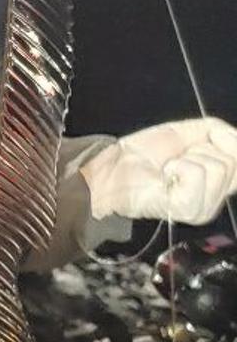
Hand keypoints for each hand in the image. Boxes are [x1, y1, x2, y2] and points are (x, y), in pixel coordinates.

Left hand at [81, 118, 236, 226]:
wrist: (117, 166)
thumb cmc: (146, 154)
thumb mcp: (190, 132)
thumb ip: (220, 131)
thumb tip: (236, 137)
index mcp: (219, 182)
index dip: (229, 143)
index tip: (208, 140)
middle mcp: (215, 199)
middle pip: (233, 162)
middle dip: (202, 148)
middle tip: (179, 158)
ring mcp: (204, 207)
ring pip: (219, 168)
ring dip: (188, 158)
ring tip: (169, 168)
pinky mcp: (189, 209)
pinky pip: (198, 174)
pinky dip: (179, 166)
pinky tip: (166, 176)